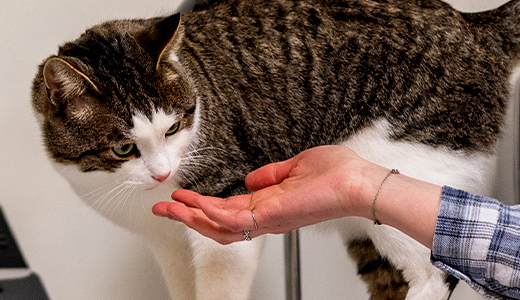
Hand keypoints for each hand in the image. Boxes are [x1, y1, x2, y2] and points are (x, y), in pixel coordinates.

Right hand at [152, 145, 388, 243]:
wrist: (358, 182)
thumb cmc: (339, 174)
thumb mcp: (296, 166)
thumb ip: (272, 174)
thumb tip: (251, 178)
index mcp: (269, 205)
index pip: (229, 211)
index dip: (202, 206)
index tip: (181, 198)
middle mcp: (265, 217)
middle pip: (217, 225)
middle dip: (187, 218)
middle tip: (162, 208)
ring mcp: (268, 219)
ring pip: (220, 227)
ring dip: (191, 218)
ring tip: (169, 208)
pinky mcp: (272, 216)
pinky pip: (234, 221)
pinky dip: (212, 213)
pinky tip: (195, 204)